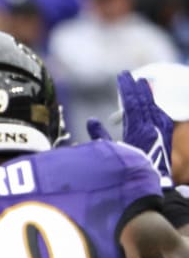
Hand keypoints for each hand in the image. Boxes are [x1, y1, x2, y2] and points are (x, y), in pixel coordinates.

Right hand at [111, 71, 174, 186]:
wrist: (150, 182)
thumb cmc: (127, 169)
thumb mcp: (110, 152)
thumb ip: (100, 136)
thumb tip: (91, 121)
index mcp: (138, 128)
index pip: (132, 102)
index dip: (127, 88)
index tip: (122, 76)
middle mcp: (152, 126)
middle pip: (144, 101)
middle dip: (136, 87)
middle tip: (129, 75)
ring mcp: (161, 130)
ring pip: (154, 106)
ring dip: (147, 94)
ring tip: (142, 84)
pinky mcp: (166, 135)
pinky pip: (161, 115)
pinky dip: (156, 107)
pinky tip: (153, 105)